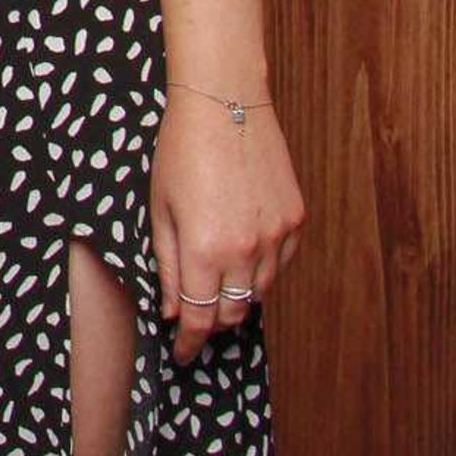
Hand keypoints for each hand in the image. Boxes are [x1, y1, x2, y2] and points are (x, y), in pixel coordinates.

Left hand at [150, 88, 306, 366]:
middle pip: (232, 313)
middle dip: (211, 322)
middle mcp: (245, 250)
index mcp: (204, 250)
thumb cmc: (182, 150)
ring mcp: (275, 235)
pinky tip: (243, 256)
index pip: (198, 319)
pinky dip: (262, 270)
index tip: (181, 353)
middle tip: (195, 319)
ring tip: (217, 284)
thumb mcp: (160, 209)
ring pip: (260, 292)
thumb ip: (167, 266)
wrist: (225, 102)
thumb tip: (171, 310)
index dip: (188, 342)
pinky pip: (280, 263)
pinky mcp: (295, 219)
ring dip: (237, 297)